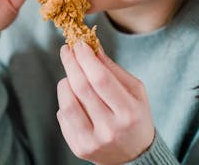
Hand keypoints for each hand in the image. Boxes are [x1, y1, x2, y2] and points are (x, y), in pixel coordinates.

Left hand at [57, 41, 154, 164]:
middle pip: (81, 88)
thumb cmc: (135, 115)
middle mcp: (110, 129)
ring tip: (71, 76)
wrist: (134, 155)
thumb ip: (113, 69)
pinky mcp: (79, 148)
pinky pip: (63, 117)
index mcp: (128, 112)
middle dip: (71, 63)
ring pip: (67, 103)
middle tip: (66, 49)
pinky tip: (74, 97)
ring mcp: (93, 141)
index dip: (86, 58)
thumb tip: (92, 47)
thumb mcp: (135, 90)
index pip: (101, 79)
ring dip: (65, 82)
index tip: (79, 43)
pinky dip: (65, 101)